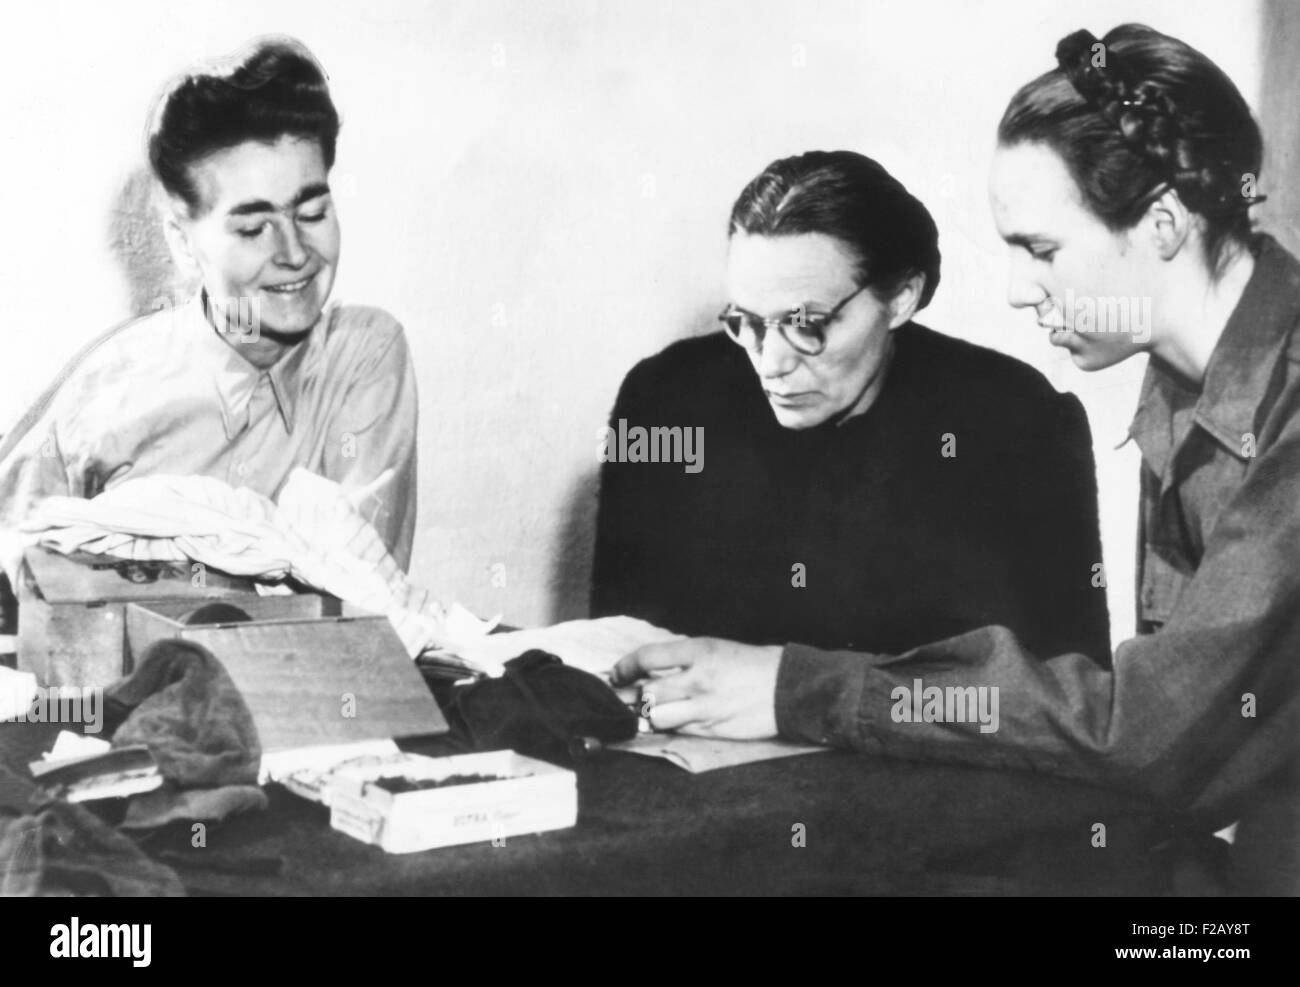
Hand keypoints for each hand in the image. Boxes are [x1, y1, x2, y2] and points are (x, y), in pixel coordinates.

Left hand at [611, 636, 781, 739]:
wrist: (787, 688)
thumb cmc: (750, 664)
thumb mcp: (715, 648)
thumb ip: (682, 658)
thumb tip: (647, 668)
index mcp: (699, 651)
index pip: (647, 658)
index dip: (625, 667)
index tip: (617, 674)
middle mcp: (698, 679)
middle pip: (647, 692)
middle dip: (632, 696)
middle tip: (626, 697)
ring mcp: (705, 707)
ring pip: (657, 717)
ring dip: (649, 715)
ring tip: (650, 711)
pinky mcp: (711, 729)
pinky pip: (677, 730)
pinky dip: (670, 726)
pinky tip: (672, 721)